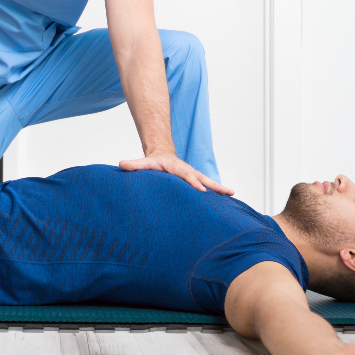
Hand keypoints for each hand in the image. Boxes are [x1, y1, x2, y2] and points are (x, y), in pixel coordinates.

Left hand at [119, 151, 233, 195]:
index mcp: (177, 168)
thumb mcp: (143, 163)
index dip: (193, 182)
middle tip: (227, 191)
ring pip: (209, 181)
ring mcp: (194, 175)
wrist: (162, 154)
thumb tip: (121, 165)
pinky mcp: (196, 180)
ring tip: (232, 194)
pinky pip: (208, 186)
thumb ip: (133, 165)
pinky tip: (227, 200)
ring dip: (220, 188)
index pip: (186, 175)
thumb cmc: (153, 162)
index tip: (201, 190)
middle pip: (203, 178)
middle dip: (214, 185)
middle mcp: (188, 171)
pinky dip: (217, 191)